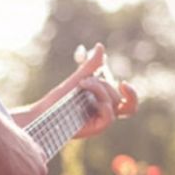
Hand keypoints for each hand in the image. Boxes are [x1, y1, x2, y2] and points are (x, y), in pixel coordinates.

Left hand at [15, 43, 138, 138]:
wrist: (43, 112)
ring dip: (99, 89)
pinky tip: (88, 96)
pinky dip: (102, 103)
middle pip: (117, 96)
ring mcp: (100, 121)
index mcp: (104, 103)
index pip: (128, 103)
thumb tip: (100, 46)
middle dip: (102, 84)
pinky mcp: (95, 128)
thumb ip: (91, 65)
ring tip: (81, 85)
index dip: (132, 94)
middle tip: (83, 81)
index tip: (123, 82)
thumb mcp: (78, 78)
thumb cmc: (58, 99)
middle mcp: (103, 113)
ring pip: (113, 103)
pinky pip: (109, 117)